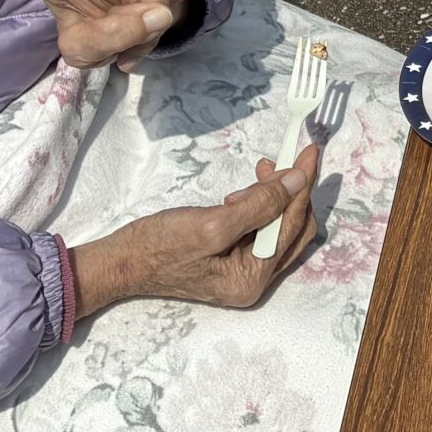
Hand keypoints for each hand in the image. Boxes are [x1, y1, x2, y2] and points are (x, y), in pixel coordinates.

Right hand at [71, 146, 322, 317]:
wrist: (121, 261)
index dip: (303, 185)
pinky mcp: (232, 260)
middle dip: (291, 191)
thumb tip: (298, 181)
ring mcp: (243, 272)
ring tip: (252, 179)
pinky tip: (241, 194)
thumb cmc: (160, 246)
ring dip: (272, 196)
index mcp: (252, 279)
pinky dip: (258, 205)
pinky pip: (260, 228)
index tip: (309, 151)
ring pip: (278, 225)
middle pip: (294, 227)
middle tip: (279, 160)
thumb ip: (260, 204)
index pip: (293, 224)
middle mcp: (254, 280)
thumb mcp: (212, 224)